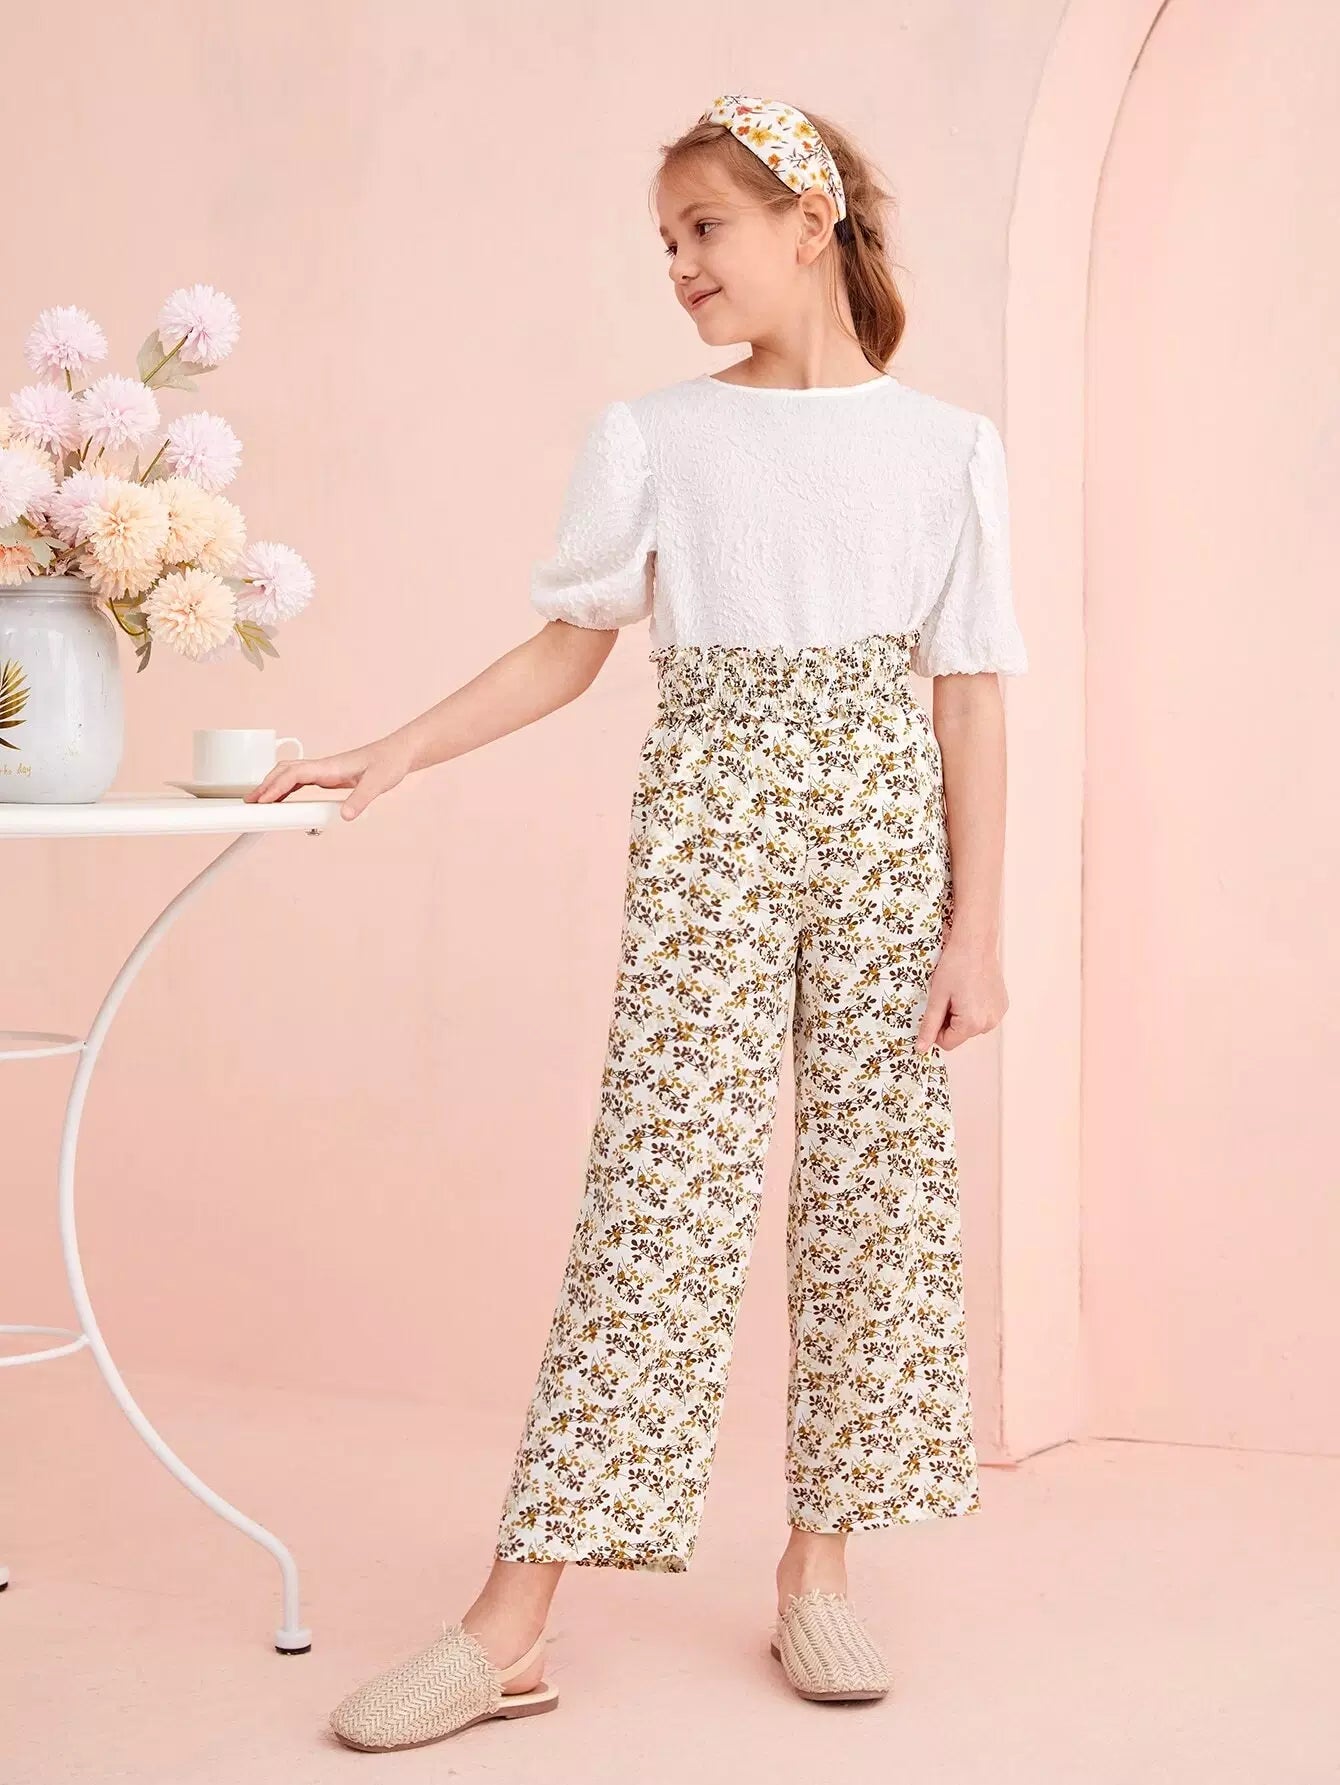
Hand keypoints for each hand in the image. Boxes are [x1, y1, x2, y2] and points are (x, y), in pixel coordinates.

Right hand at [243, 737, 413, 820]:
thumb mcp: (379, 783)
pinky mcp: (330, 777)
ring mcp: (325, 771)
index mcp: (329, 766)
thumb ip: (361, 799)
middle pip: (284, 771)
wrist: (400, 752)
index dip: (276, 786)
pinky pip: (301, 782)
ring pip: (290, 775)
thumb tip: (346, 816)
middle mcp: (323, 767)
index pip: (294, 774)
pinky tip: (282, 800)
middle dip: (265, 785)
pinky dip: (286, 789)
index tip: (262, 800)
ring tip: (258, 802)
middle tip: (250, 802)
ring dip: (273, 787)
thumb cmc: (390, 762)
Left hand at [915, 929, 1008, 1053]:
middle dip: (949, 1020)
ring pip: (970, 1026)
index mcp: (972, 1024)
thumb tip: (921, 1048)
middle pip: (959, 1035)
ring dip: (961, 1015)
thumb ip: (929, 1026)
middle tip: (948, 997)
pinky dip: (974, 1008)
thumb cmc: (955, 966)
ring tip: (960, 992)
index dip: (936, 1028)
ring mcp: (998, 1014)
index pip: (946, 1043)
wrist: (975, 943)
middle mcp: (989, 1023)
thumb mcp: (937, 997)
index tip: (936, 1008)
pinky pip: (982, 1016)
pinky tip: (971, 990)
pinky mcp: (1002, 1005)